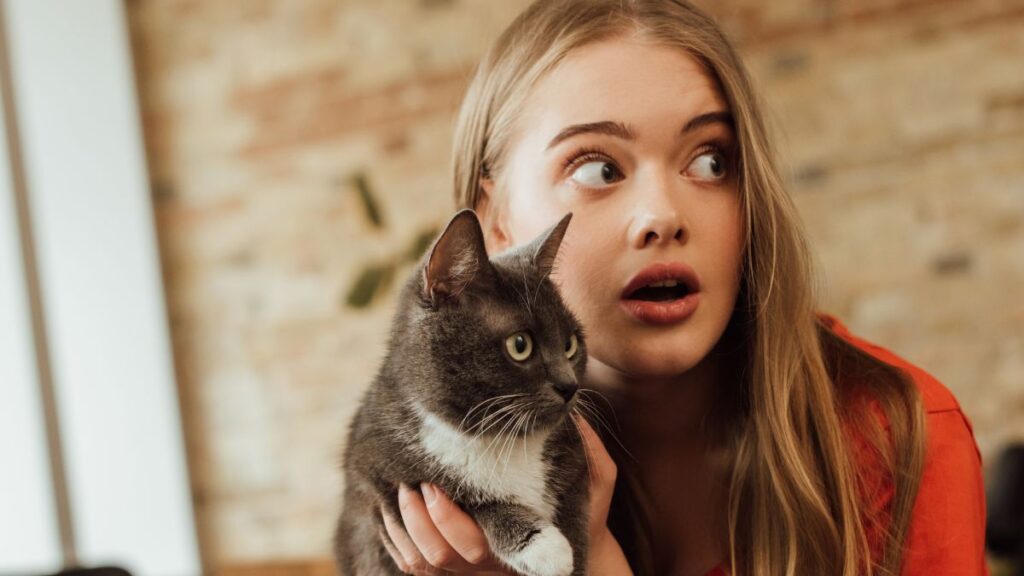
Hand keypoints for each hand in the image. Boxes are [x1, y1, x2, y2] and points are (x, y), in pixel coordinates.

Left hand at [377, 416, 631, 574]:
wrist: (576, 549)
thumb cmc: (585, 510)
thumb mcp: (597, 481)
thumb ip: (589, 452)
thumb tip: (570, 413)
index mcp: (517, 548)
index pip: (469, 545)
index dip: (445, 519)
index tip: (433, 485)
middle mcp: (488, 567)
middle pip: (438, 556)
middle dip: (419, 519)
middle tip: (414, 482)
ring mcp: (469, 572)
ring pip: (420, 563)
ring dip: (403, 527)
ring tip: (400, 489)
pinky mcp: (454, 569)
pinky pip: (413, 565)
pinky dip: (398, 538)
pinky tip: (392, 507)